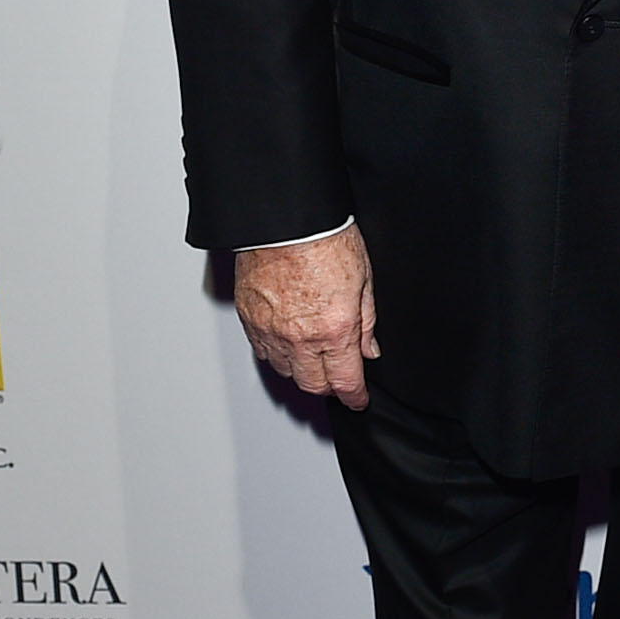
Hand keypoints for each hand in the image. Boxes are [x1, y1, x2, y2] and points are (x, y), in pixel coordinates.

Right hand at [233, 224, 377, 410]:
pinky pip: (263, 351)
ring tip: (314, 357)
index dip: (354, 396)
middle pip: (314, 384)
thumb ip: (367, 320)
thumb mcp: (364, 279)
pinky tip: (288, 343)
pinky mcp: (250, 319)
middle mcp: (300, 337)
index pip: (345, 381)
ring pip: (286, 371)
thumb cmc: (324, 238)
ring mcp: (271, 331)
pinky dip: (277, 354)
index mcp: (335, 329)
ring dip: (302, 371)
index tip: (357, 399)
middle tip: (339, 378)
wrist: (285, 219)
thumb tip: (369, 348)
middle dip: (330, 386)